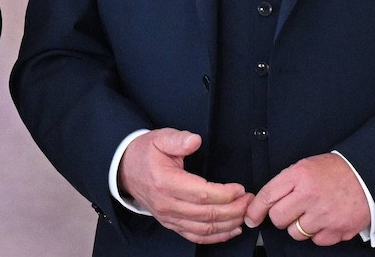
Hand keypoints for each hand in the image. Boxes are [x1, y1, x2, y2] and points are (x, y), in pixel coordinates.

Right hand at [117, 129, 250, 244]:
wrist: (125, 169)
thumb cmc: (145, 153)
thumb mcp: (160, 138)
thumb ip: (178, 139)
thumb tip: (195, 140)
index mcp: (166, 182)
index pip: (202, 194)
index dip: (225, 194)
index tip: (240, 189)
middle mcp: (167, 204)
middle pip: (207, 214)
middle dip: (233, 209)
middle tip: (249, 201)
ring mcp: (168, 217)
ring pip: (204, 229)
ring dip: (228, 224)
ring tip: (244, 214)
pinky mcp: (171, 223)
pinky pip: (195, 236)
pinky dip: (215, 237)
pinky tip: (231, 230)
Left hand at [246, 153, 367, 245]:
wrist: (367, 176)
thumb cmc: (334, 171)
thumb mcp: (306, 166)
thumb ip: (285, 182)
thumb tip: (263, 203)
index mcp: (300, 175)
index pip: (268, 196)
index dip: (255, 210)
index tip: (251, 218)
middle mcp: (310, 195)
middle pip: (278, 219)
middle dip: (281, 217)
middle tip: (292, 210)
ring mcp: (325, 214)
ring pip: (296, 233)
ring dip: (300, 227)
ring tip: (313, 213)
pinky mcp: (338, 229)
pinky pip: (316, 241)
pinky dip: (319, 234)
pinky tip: (325, 220)